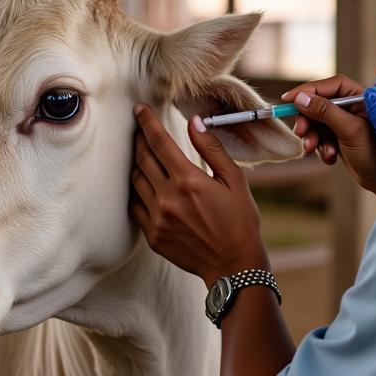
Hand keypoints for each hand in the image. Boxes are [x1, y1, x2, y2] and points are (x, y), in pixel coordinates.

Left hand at [129, 104, 269, 285]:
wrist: (233, 266)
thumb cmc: (240, 221)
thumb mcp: (235, 180)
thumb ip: (212, 149)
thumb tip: (194, 122)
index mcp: (189, 180)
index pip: (159, 142)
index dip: (147, 122)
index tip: (139, 109)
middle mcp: (168, 198)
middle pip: (142, 159)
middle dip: (139, 139)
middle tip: (138, 128)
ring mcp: (157, 219)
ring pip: (135, 182)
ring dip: (136, 164)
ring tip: (142, 155)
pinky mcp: (152, 236)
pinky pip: (135, 206)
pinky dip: (137, 191)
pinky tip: (145, 185)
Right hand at [282, 74, 375, 202]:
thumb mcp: (350, 130)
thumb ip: (326, 112)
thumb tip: (300, 99)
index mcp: (361, 98)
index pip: (330, 86)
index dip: (308, 91)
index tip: (289, 100)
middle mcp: (352, 107)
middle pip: (319, 104)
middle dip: (308, 119)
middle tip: (300, 132)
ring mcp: (345, 123)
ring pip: (317, 122)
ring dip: (313, 136)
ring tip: (313, 150)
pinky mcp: (340, 138)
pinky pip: (321, 137)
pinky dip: (321, 147)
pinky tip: (330, 158)